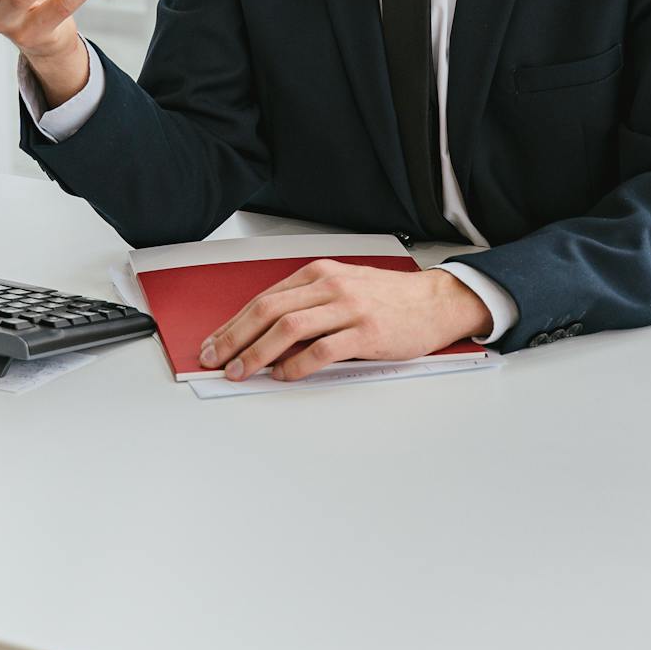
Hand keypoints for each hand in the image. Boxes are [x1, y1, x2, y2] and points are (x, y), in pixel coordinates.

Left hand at [198, 262, 492, 381]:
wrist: (435, 302)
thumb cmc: (388, 300)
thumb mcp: (343, 289)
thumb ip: (308, 304)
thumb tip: (264, 335)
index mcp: (319, 273)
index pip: (263, 298)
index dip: (233, 323)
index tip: (215, 343)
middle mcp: (330, 286)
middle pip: (268, 311)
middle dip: (234, 338)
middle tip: (215, 360)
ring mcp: (348, 308)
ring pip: (288, 328)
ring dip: (257, 353)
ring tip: (241, 371)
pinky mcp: (366, 332)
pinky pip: (321, 350)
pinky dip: (296, 365)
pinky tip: (283, 375)